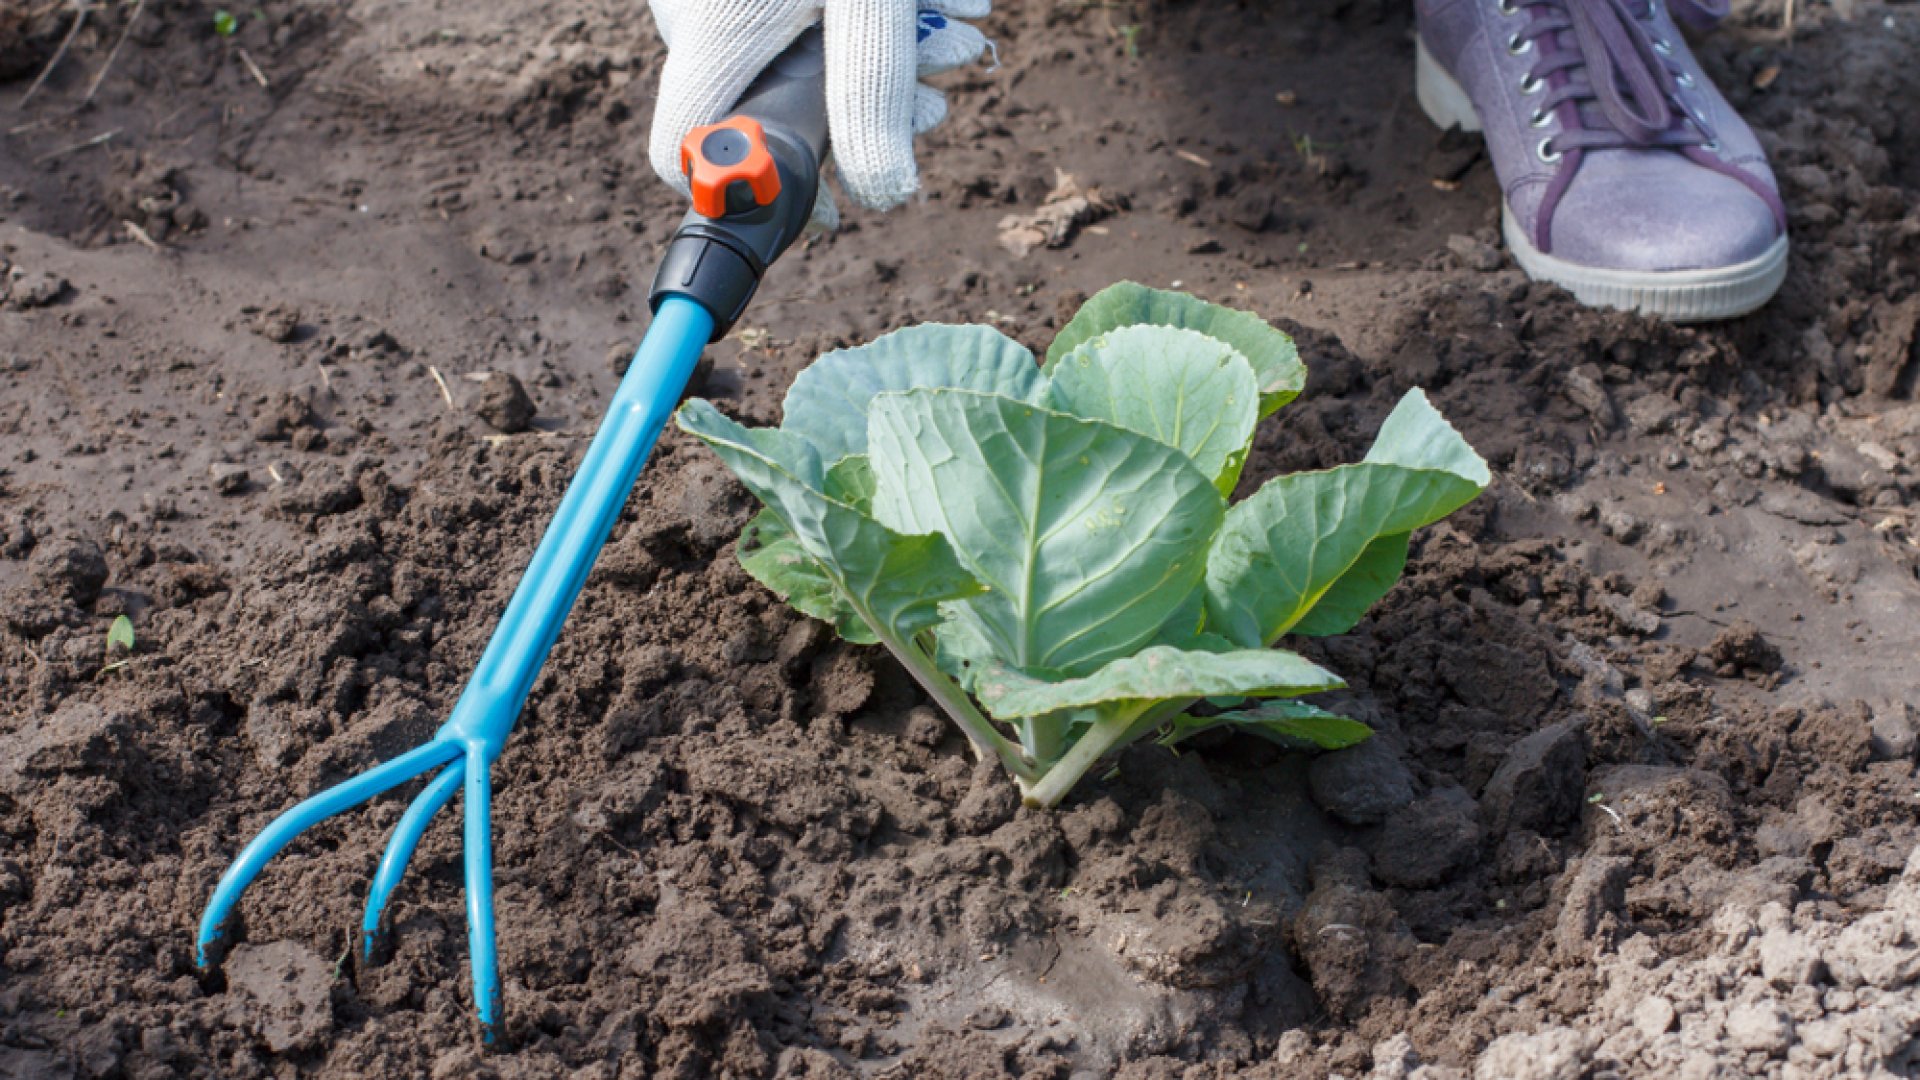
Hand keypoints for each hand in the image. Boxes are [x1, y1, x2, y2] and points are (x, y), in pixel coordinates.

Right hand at [648, 0, 991, 218]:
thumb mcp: (873, 4)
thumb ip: (875, 98)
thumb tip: (881, 200)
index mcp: (711, 31)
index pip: (680, 154)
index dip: (743, 195)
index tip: (820, 211)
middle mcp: (698, 12)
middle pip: (765, 109)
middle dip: (865, 118)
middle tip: (940, 97)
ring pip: (799, 57)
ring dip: (885, 64)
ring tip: (955, 35)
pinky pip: (801, 13)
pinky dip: (865, 19)